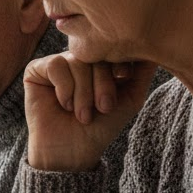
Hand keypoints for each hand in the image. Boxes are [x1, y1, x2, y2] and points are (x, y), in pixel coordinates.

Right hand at [23, 55, 157, 171]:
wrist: (72, 151)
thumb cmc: (101, 127)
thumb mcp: (131, 97)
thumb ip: (142, 71)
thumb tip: (155, 42)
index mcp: (99, 62)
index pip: (112, 47)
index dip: (119, 64)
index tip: (124, 82)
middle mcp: (78, 58)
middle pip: (95, 53)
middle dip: (102, 83)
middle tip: (103, 108)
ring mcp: (57, 63)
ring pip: (76, 60)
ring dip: (83, 92)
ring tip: (83, 114)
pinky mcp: (36, 70)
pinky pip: (55, 65)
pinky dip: (64, 88)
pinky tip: (64, 105)